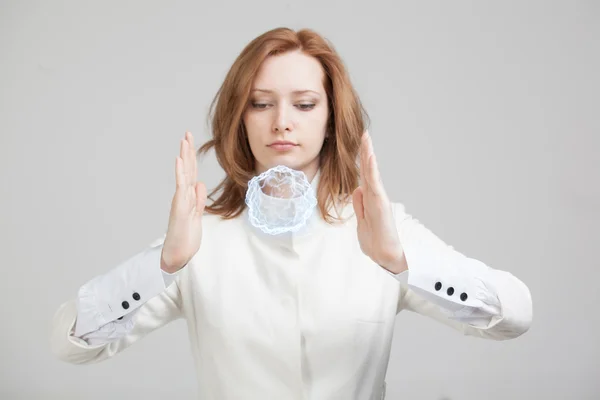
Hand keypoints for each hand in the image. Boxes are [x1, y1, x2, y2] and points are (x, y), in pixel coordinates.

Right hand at [161, 132, 206, 272]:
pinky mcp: (180, 208)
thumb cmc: (186, 237)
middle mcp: (183, 195)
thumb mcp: (197, 215)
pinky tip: (180, 161)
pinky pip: (181, 188)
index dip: (192, 157)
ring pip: (184, 175)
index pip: (191, 172)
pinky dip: (181, 173)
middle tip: (186, 133)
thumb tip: (200, 183)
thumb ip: (199, 199)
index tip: (190, 141)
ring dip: (184, 157)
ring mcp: (181, 201)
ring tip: (183, 141)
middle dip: (187, 151)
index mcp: (189, 196)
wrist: (178, 255)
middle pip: (187, 169)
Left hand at [352, 131, 406, 273]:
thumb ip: (359, 205)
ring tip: (367, 140)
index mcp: (370, 200)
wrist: (386, 256)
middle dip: (366, 152)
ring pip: (372, 174)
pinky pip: (375, 184)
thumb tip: (358, 189)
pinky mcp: (381, 205)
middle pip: (369, 170)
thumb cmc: (375, 241)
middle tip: (365, 134)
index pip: (365, 176)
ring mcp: (379, 200)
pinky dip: (372, 171)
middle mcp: (375, 197)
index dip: (362, 160)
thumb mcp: (361, 221)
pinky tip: (369, 159)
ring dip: (369, 157)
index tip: (361, 144)